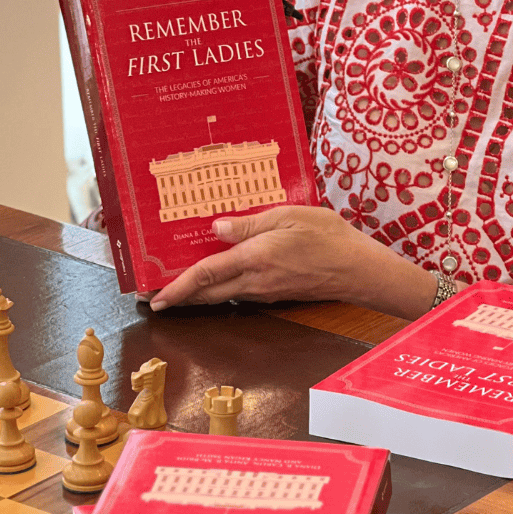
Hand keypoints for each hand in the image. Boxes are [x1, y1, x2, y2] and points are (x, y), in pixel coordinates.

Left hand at [148, 206, 438, 317]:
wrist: (358, 269)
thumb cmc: (328, 236)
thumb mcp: (290, 216)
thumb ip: (251, 224)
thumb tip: (217, 229)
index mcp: (255, 258)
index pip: (206, 274)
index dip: (177, 287)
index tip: (155, 297)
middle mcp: (255, 281)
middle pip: (208, 293)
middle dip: (181, 296)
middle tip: (156, 296)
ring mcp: (266, 291)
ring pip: (223, 295)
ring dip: (200, 292)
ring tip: (182, 282)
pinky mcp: (277, 294)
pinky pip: (240, 293)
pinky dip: (223, 287)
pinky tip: (223, 275)